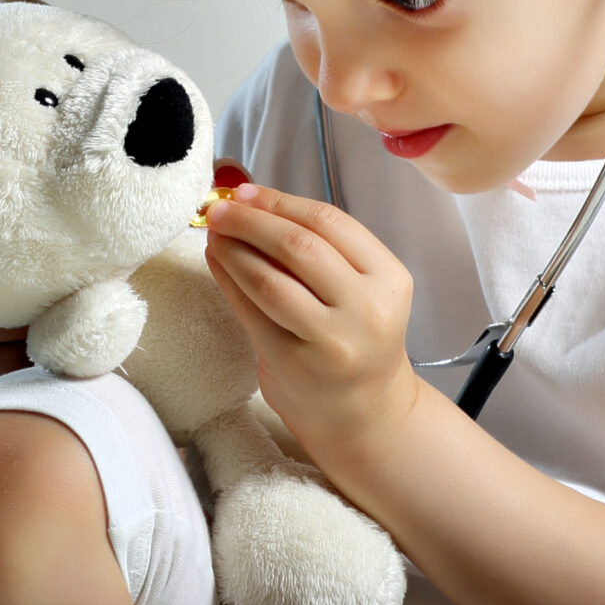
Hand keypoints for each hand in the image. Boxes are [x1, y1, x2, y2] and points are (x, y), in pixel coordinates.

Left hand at [200, 182, 424, 455]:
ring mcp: (330, 341)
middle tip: (220, 208)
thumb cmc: (356, 338)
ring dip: (233, 250)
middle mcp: (366, 310)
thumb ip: (320, 246)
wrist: (365, 412)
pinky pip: (250, 311)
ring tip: (214, 234)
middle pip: (299, 247)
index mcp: (389, 279)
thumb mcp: (361, 288)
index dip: (282, 202)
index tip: (248, 192)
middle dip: (252, 220)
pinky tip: (217, 263)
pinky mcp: (293, 364)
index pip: (331, 223)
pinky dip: (228, 280)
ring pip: (270, 280)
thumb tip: (251, 197)